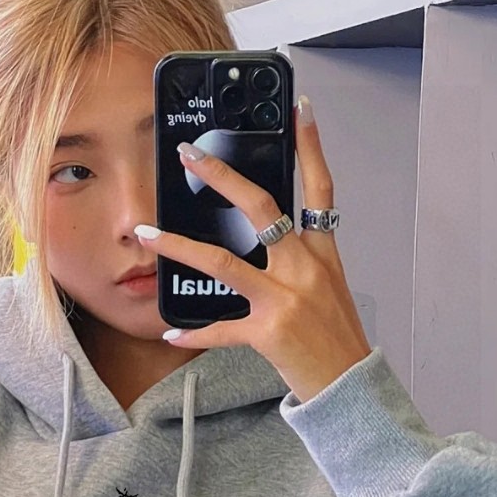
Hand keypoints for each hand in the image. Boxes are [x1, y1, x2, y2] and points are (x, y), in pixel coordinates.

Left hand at [136, 96, 371, 403]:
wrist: (351, 388)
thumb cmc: (335, 340)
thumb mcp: (328, 289)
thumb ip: (299, 259)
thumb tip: (265, 235)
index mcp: (322, 254)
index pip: (319, 187)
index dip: (311, 145)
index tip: (299, 108)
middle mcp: (305, 269)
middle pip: (262, 209)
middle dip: (222, 177)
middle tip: (191, 155)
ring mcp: (286, 299)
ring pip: (224, 261)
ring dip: (178, 246)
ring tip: (145, 234)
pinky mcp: (269, 332)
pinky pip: (221, 328)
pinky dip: (194, 333)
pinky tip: (170, 333)